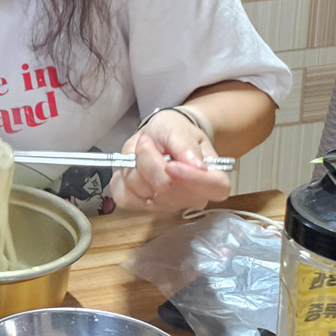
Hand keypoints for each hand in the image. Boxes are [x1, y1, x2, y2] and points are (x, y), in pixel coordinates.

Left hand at [109, 108, 230, 213]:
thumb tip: (198, 166)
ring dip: (134, 166)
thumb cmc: (175, 132)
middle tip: (147, 141)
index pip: (214, 189)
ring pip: (142, 191)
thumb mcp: (180, 129)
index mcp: (212, 178)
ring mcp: (166, 206)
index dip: (193, 179)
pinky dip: (121, 179)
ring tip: (141, 151)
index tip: (172, 165)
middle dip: (150, 162)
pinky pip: (125, 197)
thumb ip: (187, 146)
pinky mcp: (141, 207)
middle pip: (168, 189)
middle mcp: (192, 198)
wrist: (158, 136)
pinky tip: (130, 166)